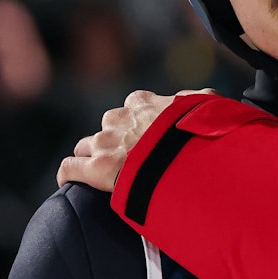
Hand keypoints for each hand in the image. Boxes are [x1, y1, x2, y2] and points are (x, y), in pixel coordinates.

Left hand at [57, 89, 215, 191]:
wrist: (186, 160)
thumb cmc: (200, 134)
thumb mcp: (208, 107)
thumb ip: (200, 100)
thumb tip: (202, 97)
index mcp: (143, 103)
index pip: (133, 105)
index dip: (138, 121)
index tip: (148, 135)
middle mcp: (120, 119)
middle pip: (108, 126)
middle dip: (115, 139)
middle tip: (131, 158)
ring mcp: (106, 143)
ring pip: (86, 146)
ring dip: (93, 156)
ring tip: (107, 173)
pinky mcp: (96, 168)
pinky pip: (69, 168)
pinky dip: (69, 173)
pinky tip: (71, 181)